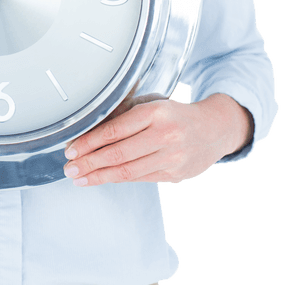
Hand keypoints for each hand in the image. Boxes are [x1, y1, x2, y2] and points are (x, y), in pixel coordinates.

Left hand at [63, 92, 253, 185]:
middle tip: (69, 168)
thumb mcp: (155, 104)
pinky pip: (139, 178)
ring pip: (127, 171)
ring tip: (79, 178)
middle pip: (118, 154)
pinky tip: (101, 179)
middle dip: (88, 163)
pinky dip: (117, 179)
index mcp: (157, 112)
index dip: (89, 142)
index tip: (71, 149)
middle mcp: (165, 135)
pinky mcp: (175, 175)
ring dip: (98, 176)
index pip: (115, 130)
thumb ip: (127, 116)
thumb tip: (89, 133)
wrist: (215, 129)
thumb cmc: (177, 115)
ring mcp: (172, 157)